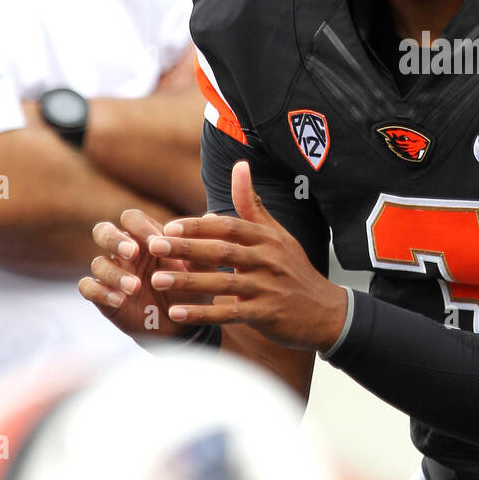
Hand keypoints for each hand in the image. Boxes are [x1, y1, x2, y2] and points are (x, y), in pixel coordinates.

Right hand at [78, 209, 198, 340]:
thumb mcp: (200, 270)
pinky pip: (87, 287)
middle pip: (102, 231)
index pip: (132, 218)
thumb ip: (203, 245)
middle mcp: (124, 252)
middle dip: (115, 240)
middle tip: (133, 253)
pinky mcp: (103, 296)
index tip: (156, 242)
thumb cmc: (190, 290)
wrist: (182, 326)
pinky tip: (120, 300)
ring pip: (98, 263)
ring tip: (135, 287)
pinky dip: (100, 292)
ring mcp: (112, 273)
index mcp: (145, 238)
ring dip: (115, 273)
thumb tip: (212, 215)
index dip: (140, 227)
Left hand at [144, 161, 347, 349]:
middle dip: (186, 248)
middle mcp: (268, 259)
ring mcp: (268, 287)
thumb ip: (252, 203)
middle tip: (153, 246)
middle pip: (222, 251)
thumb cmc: (294, 270)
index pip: (229, 227)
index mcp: (267, 238)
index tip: (168, 227)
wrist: (326, 312)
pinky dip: (203, 313)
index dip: (198, 227)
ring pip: (223, 282)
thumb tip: (239, 165)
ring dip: (188, 282)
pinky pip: (230, 313)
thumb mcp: (277, 234)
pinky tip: (178, 313)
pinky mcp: (267, 314)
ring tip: (156, 280)